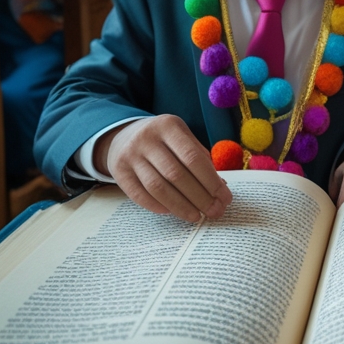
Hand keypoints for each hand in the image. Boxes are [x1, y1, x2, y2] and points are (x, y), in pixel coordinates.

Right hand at [95, 114, 232, 222]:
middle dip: (199, 197)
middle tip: (215, 211)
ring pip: (158, 188)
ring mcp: (130, 155)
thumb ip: (200, 158)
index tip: (224, 198)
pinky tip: (173, 212)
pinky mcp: (119, 172)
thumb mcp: (181, 138)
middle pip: (176, 175)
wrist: (123, 136)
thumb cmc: (163, 140)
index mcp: (169, 126)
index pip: (193, 157)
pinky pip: (140, 195)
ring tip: (196, 217)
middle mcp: (147, 138)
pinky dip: (159, 206)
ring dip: (181, 206)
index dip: (211, 181)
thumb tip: (220, 187)